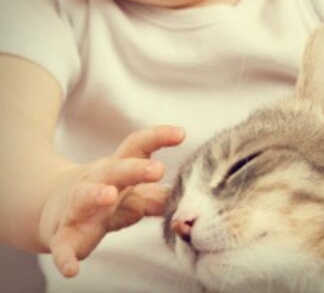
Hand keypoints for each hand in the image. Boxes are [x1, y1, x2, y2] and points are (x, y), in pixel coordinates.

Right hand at [38, 125, 184, 277]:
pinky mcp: (62, 234)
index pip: (138, 146)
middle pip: (115, 169)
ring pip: (84, 196)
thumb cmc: (105, 195)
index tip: (181, 133)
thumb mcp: (132, 192)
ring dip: (96, 195)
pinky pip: (61, 246)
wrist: (53, 204)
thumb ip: (158, 196)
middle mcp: (97, 181)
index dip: (158, 137)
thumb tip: (190, 202)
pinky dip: (64, 257)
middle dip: (134, 169)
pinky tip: (72, 270)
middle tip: (158, 169)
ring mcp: (77, 206)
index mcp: (118, 167)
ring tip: (109, 196)